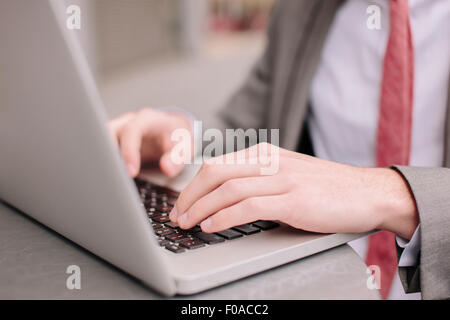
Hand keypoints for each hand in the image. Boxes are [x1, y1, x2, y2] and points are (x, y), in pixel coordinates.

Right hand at [107, 108, 191, 176]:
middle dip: (108, 153)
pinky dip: (103, 160)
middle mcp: (129, 121)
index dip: (129, 151)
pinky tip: (106, 176)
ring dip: (102, 157)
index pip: (132, 130)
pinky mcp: (114, 140)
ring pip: (100, 138)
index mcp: (147, 119)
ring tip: (106, 177)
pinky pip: (102, 147)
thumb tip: (166, 169)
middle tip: (112, 176)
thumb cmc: (177, 137)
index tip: (131, 172)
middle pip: (108, 131)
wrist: (172, 130)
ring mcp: (119, 129)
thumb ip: (177, 157)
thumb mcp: (184, 146)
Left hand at [170, 143, 418, 239]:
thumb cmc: (326, 189)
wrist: (367, 192)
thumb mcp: (287, 175)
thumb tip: (225, 199)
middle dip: (189, 196)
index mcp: (265, 154)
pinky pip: (249, 205)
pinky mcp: (294, 199)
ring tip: (186, 223)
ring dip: (200, 208)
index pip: (217, 165)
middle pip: (215, 172)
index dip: (193, 186)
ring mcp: (283, 178)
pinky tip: (211, 226)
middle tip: (176, 215)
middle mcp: (270, 161)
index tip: (181, 204)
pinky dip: (224, 216)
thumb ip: (259, 180)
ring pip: (227, 189)